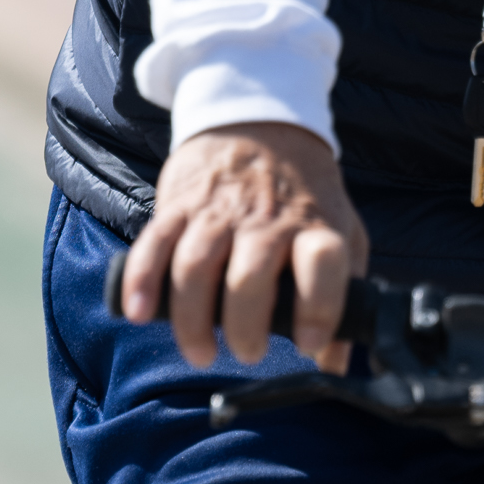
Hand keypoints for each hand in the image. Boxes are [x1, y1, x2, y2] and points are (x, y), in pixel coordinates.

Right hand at [120, 122, 369, 373]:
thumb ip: (345, 294)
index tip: (308, 344)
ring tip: (202, 352)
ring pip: (196, 267)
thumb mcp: (342, 230)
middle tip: (248, 351)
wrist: (258, 118)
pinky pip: (155, 244)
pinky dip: (142, 281)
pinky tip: (138, 314)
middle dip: (245, 328)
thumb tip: (336, 364)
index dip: (317, 309)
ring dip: (192, 320)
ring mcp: (218, 211)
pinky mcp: (179, 204)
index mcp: (314, 225)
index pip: (322, 265)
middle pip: (250, 278)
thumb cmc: (304, 191)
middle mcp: (266, 219)